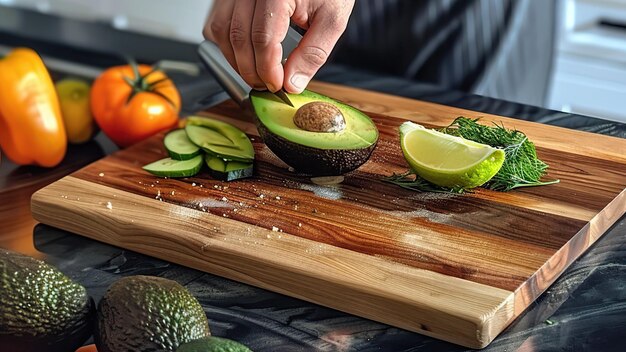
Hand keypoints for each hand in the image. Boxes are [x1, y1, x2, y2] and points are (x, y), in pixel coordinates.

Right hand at [203, 0, 353, 93]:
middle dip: (251, 70)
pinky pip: (217, 22)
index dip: (268, 70)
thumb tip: (292, 83)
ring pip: (222, 31)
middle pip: (239, 38)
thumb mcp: (331, 20)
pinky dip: (226, 43)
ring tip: (256, 74)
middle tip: (267, 85)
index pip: (263, 39)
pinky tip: (244, 54)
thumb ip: (313, 53)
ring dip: (236, 60)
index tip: (277, 85)